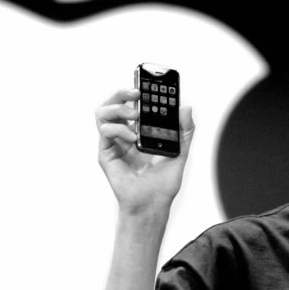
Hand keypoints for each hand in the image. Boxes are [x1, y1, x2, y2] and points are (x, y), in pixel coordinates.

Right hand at [95, 88, 194, 212]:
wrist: (153, 204)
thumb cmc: (163, 183)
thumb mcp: (180, 152)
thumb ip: (184, 130)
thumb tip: (187, 107)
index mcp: (139, 132)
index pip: (132, 104)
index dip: (136, 91)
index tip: (149, 85)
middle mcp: (123, 135)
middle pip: (113, 103)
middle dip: (122, 92)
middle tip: (137, 92)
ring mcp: (113, 144)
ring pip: (102, 113)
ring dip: (117, 107)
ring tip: (134, 115)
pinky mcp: (105, 154)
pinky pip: (105, 131)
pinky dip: (119, 129)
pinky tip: (132, 137)